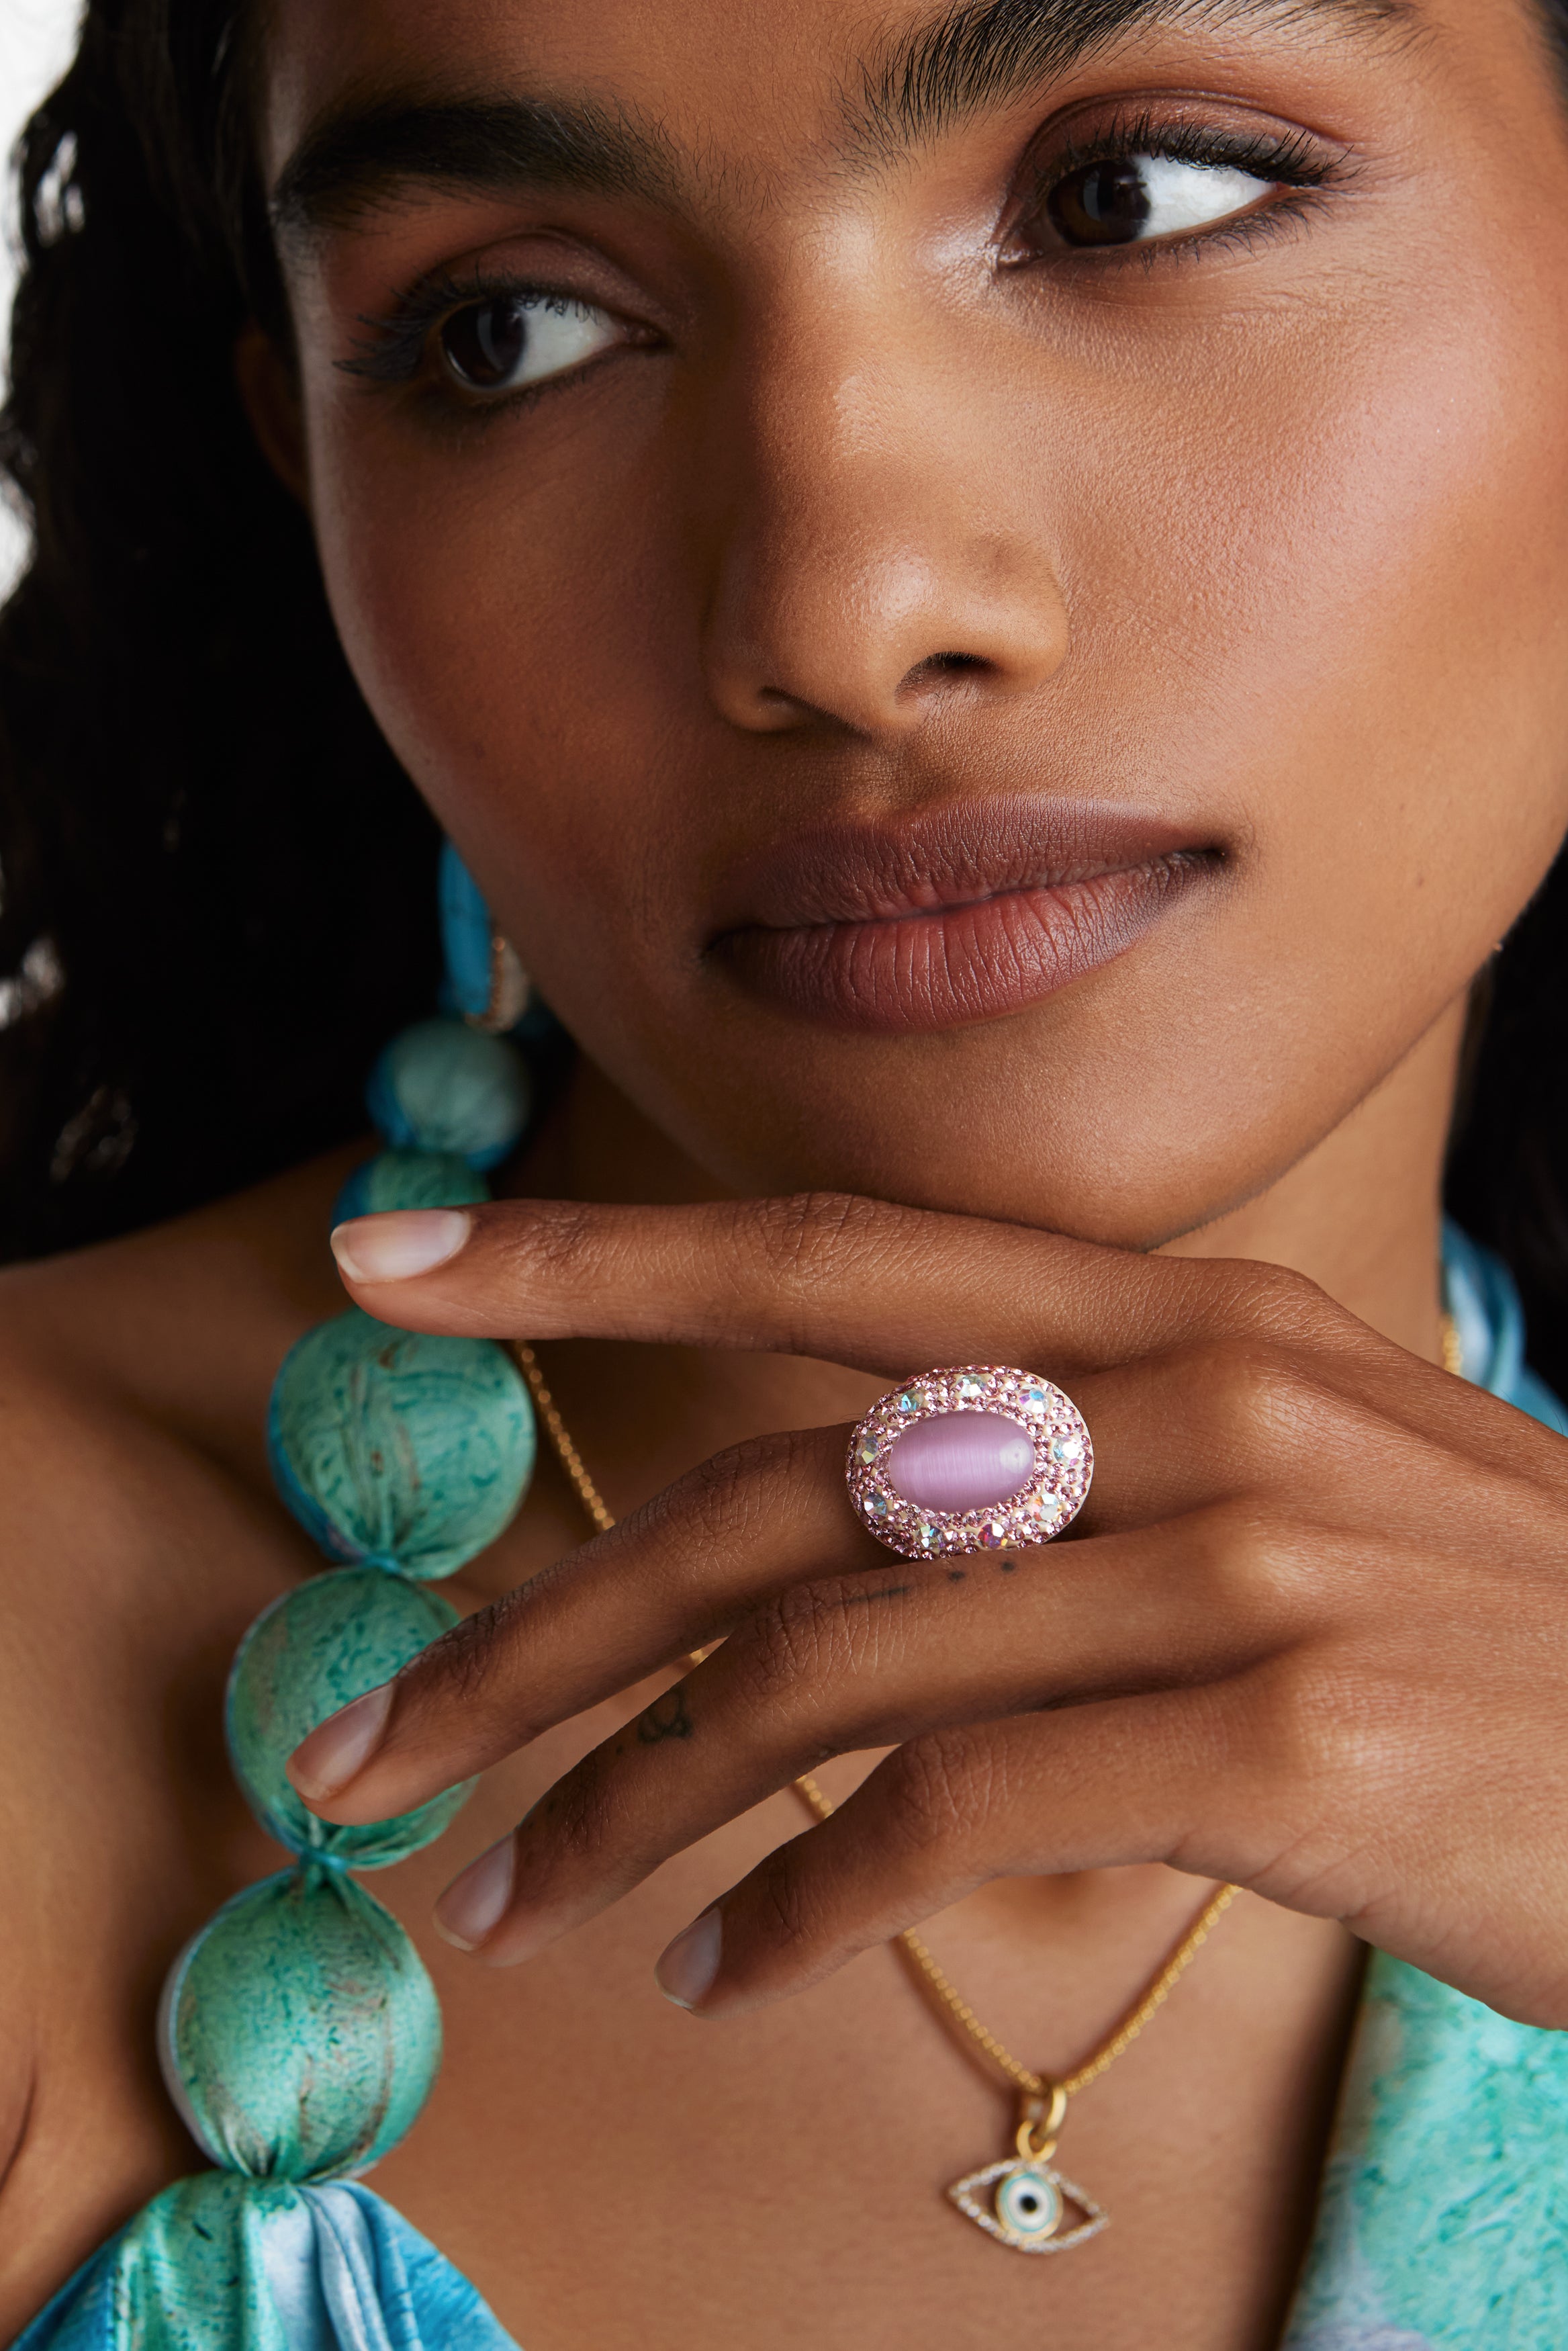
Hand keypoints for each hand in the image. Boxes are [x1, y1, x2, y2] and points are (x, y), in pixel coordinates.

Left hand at [290, 1193, 1567, 2025]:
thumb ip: (1071, 1476)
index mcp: (1173, 1317)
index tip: (391, 1264)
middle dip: (540, 1629)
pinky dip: (802, 1906)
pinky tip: (728, 1971)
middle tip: (372, 1748)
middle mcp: (1190, 1401)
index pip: (825, 1260)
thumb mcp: (1291, 1482)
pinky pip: (956, 1817)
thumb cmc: (1479, 1630)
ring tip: (523, 1898)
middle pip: (774, 1498)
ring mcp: (1243, 1559)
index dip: (595, 1256)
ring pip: (830, 1674)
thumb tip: (837, 1563)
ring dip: (635, 1805)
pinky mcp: (1284, 1731)